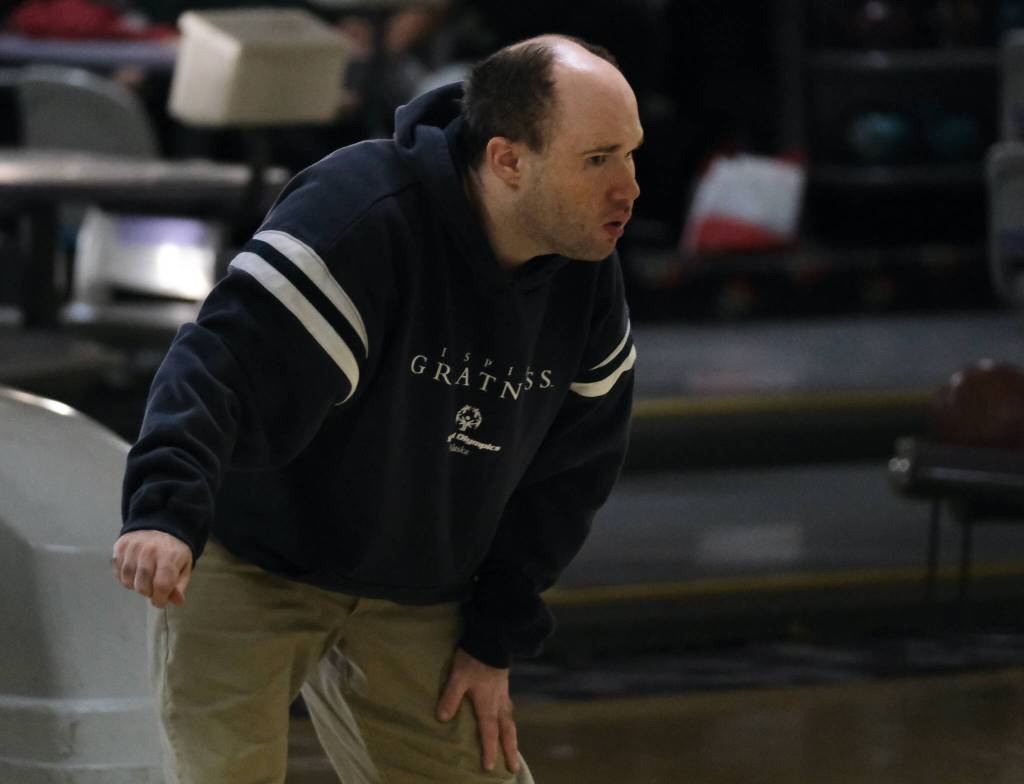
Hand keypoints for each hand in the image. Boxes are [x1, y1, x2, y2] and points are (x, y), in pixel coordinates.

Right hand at [111, 530, 192, 608]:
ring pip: (127, 580)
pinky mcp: (120, 546)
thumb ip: (179, 586)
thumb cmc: (173, 550)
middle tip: (153, 587)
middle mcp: (150, 550)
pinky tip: (134, 572)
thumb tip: (177, 601)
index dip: (160, 599)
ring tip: (144, 579)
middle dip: (148, 593)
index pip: (161, 585)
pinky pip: (118, 572)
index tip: (160, 601)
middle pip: (142, 586)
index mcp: (169, 556)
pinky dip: (125, 577)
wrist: (160, 526)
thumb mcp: (184, 566)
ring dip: (135, 585)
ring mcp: (133, 547)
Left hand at [436, 648, 518, 773]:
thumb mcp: (458, 677)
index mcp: (488, 704)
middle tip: (513, 768)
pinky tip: (508, 720)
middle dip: (509, 750)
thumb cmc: (474, 659)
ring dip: (513, 737)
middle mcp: (498, 702)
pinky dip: (510, 721)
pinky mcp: (504, 685)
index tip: (490, 768)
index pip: (489, 731)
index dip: (489, 750)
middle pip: (506, 731)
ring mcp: (503, 694)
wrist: (492, 639)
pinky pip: (509, 710)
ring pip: (510, 721)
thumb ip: (451, 697)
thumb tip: (442, 718)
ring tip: (514, 749)